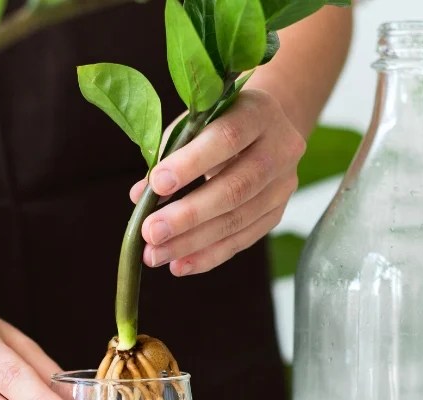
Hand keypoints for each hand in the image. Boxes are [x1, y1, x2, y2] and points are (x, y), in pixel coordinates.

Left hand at [130, 88, 305, 275]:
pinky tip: (180, 265)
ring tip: (156, 254)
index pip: (228, 138)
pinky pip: (242, 240)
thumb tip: (139, 196)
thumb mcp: (195, 123)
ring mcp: (283, 184)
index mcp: (258, 112)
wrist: (265, 127)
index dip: (192, 163)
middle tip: (150, 232)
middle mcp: (280, 148)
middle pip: (236, 188)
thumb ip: (169, 154)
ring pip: (238, 220)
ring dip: (192, 243)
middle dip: (188, 215)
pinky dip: (208, 255)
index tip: (157, 185)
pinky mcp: (277, 212)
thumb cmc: (219, 122)